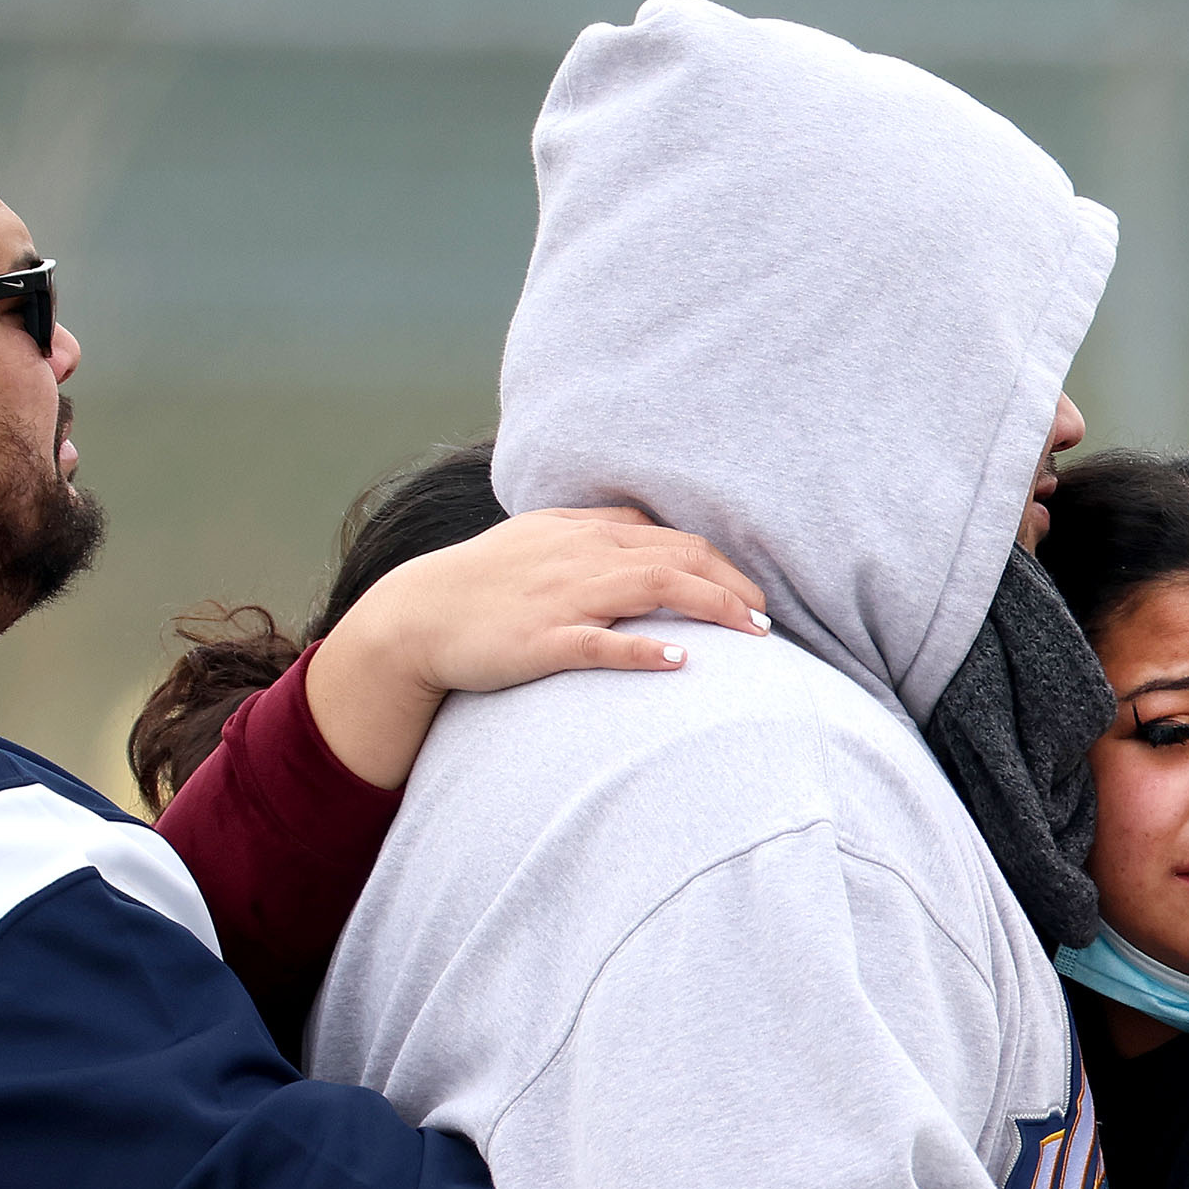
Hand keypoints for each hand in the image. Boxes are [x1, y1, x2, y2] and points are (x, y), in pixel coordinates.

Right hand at [300, 509, 772, 787]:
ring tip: (751, 634)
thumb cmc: (485, 582)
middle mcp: (583, 556)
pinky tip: (679, 661)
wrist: (420, 616)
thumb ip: (594, 529)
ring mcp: (564, 596)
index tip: (753, 594)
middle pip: (677, 558)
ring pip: (654, 588)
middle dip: (732, 585)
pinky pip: (601, 641)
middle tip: (768, 619)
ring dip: (710, 607)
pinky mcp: (543, 639)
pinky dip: (642, 648)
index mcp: (585, 532)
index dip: (721, 563)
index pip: (672, 537)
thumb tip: (646, 528)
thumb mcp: (541, 538)